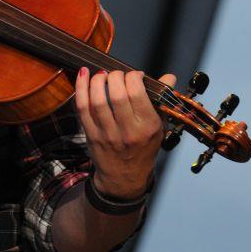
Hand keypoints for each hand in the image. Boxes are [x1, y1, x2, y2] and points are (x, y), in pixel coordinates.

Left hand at [74, 67, 176, 198]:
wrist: (125, 177)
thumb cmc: (144, 148)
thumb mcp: (159, 126)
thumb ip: (161, 100)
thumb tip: (169, 77)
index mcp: (147, 126)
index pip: (138, 94)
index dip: (133, 77)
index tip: (134, 75)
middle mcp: (128, 130)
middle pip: (117, 95)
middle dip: (115, 77)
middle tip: (116, 74)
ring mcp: (107, 134)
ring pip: (98, 101)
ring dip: (97, 81)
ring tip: (101, 75)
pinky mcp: (91, 135)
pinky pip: (82, 108)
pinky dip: (81, 89)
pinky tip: (83, 74)